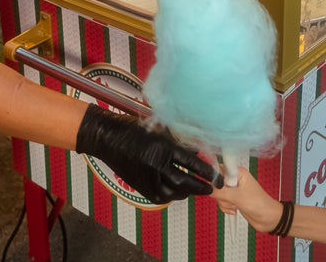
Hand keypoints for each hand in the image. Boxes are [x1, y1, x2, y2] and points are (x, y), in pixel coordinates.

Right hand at [76, 105, 222, 203]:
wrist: (108, 138)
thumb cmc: (133, 129)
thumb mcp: (159, 131)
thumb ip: (177, 142)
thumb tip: (195, 153)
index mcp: (162, 147)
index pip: (191, 163)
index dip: (206, 171)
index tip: (218, 176)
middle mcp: (156, 165)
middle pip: (184, 182)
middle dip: (201, 186)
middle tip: (213, 187)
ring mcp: (147, 178)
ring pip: (174, 192)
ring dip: (188, 191)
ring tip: (197, 188)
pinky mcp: (141, 187)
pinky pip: (161, 196)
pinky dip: (173, 194)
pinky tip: (179, 190)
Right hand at [211, 166, 282, 232]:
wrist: (268, 219)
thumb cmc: (259, 204)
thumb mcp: (237, 197)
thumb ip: (220, 192)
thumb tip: (207, 188)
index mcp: (238, 172)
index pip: (219, 168)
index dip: (215, 177)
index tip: (215, 186)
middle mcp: (235, 179)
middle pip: (217, 183)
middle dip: (221, 194)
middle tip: (231, 198)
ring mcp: (234, 189)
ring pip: (218, 194)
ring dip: (225, 203)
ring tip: (235, 205)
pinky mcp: (233, 198)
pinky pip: (222, 201)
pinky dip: (226, 207)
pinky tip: (234, 209)